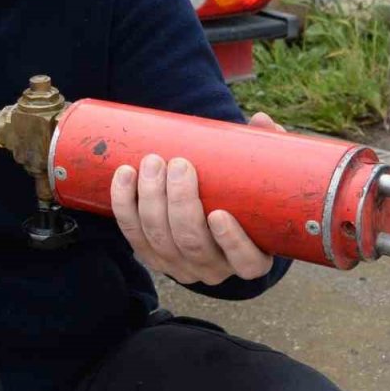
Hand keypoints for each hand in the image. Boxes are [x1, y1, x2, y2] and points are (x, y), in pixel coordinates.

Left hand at [109, 112, 282, 284]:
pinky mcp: (150, 257)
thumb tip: (262, 121)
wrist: (211, 219)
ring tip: (152, 162)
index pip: (246, 262)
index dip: (231, 241)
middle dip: (179, 202)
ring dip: (150, 197)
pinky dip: (124, 204)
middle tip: (177, 164)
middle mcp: (215, 270)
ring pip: (159, 238)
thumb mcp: (258, 182)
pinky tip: (125, 175)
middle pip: (192, 243)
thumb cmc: (241, 199)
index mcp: (251, 258)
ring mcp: (179, 266)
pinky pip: (132, 234)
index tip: (219, 213)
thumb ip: (265, 152)